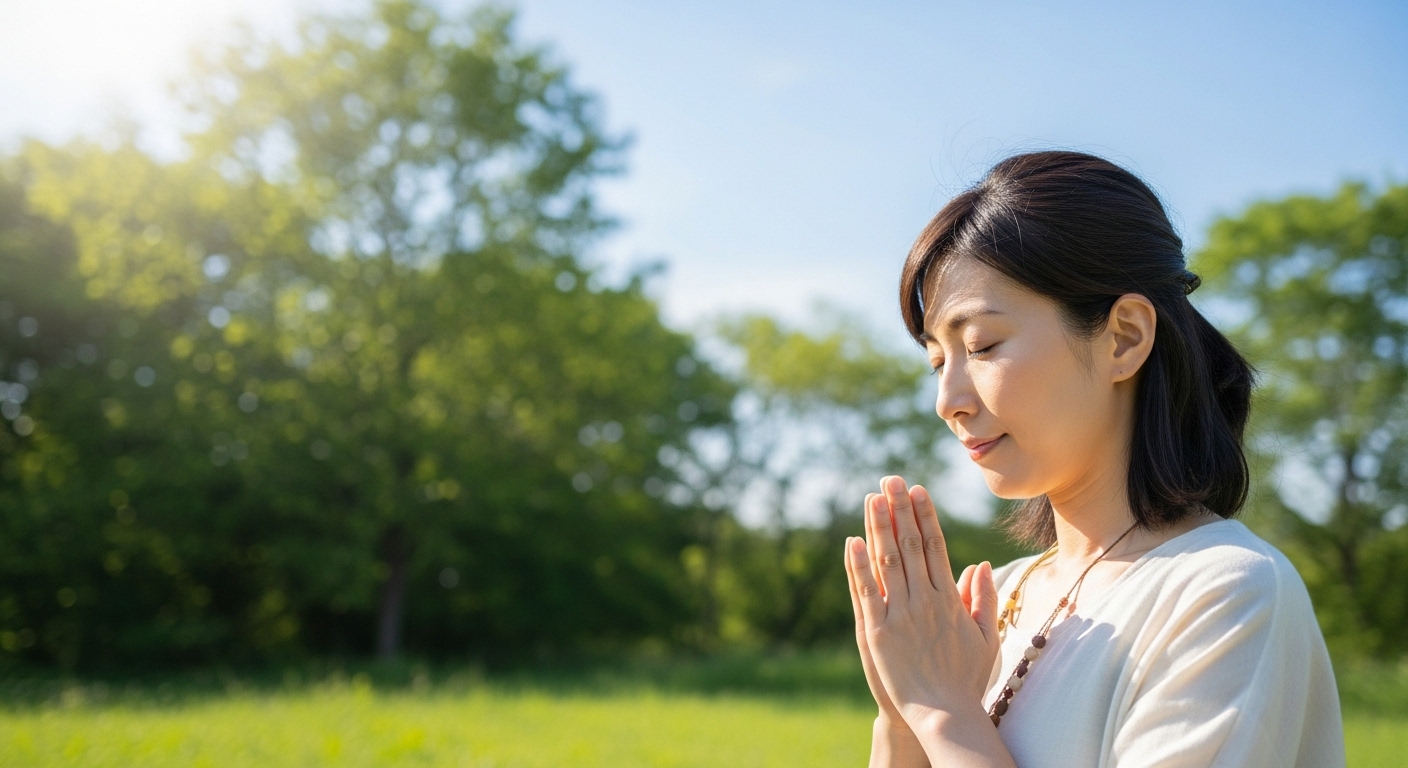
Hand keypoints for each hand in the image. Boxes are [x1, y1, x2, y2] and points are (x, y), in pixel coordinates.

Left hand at [845, 476, 1000, 726]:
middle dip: (900, 510)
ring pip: (888, 562)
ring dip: (879, 527)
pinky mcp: (878, 632)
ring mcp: (901, 615)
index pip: (936, 547)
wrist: (945, 714)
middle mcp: (925, 601)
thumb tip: (981, 565)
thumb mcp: (985, 637)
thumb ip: (984, 599)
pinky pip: (866, 592)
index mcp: (950, 600)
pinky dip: (859, 566)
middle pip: (910, 546)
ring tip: (872, 497)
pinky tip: (853, 540)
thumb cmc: (967, 679)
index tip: (918, 490)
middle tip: (891, 479)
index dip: (925, 516)